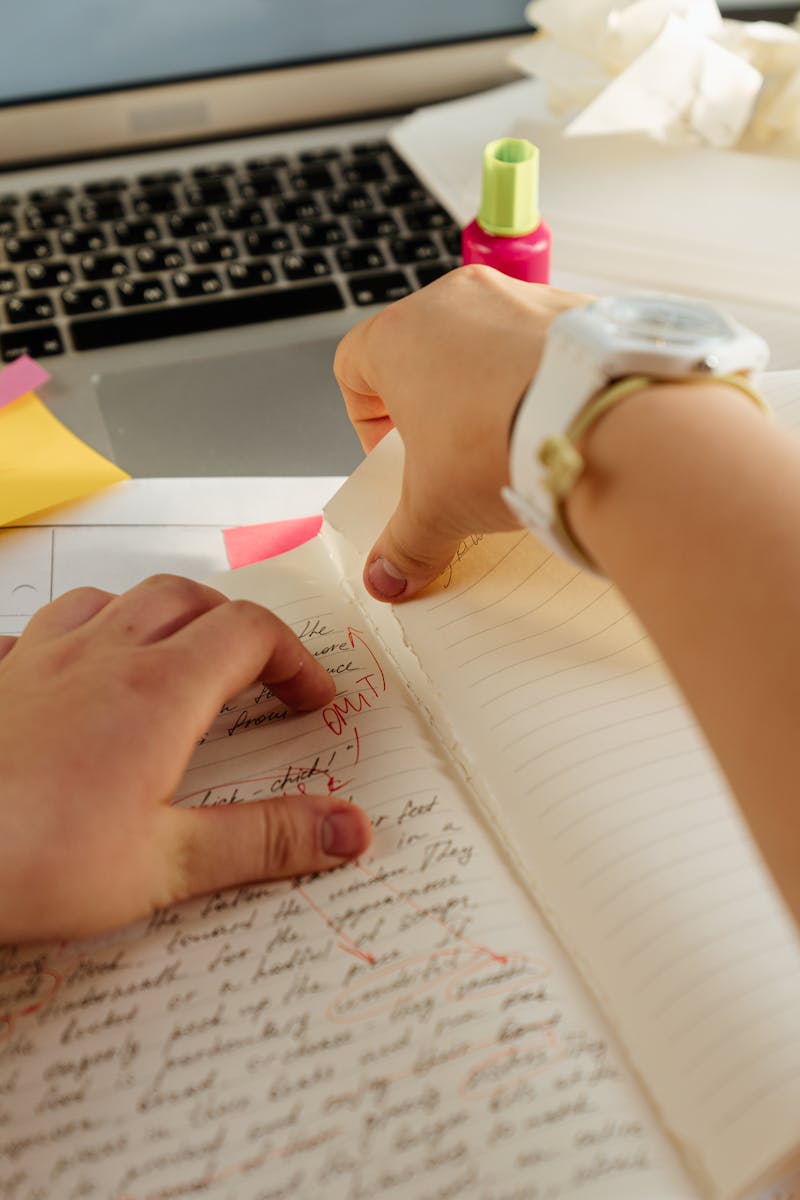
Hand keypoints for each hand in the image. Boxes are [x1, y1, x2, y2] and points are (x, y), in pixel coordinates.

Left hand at [0, 575, 370, 941]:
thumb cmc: (30, 861)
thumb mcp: (167, 865)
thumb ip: (266, 840)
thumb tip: (349, 828)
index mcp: (158, 692)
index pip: (249, 634)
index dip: (294, 658)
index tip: (310, 698)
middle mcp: (102, 657)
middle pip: (188, 599)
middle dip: (234, 627)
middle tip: (257, 675)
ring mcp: (39, 660)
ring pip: (116, 600)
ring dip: (160, 617)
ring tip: (175, 659)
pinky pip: (44, 627)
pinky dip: (80, 635)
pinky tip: (74, 673)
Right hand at [335, 265, 588, 599]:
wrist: (600, 420)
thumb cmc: (502, 442)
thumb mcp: (437, 510)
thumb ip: (404, 545)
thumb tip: (388, 577)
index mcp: (401, 337)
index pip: (355, 365)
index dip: (367, 419)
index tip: (394, 458)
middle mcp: (456, 301)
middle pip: (425, 353)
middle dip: (433, 407)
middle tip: (452, 459)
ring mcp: (519, 295)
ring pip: (487, 342)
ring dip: (489, 389)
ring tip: (512, 444)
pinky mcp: (573, 306)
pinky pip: (545, 341)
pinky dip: (543, 378)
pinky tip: (556, 424)